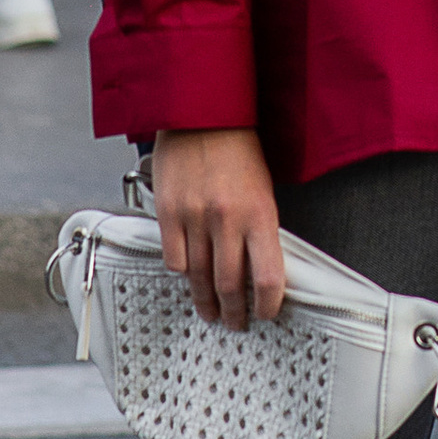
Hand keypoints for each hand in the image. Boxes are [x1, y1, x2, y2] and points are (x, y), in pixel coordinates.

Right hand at [153, 127, 283, 328]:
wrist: (203, 115)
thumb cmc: (238, 150)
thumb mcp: (264, 191)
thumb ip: (260, 230)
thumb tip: (260, 270)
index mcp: (259, 214)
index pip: (269, 277)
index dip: (268, 304)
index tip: (266, 313)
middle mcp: (227, 220)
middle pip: (231, 285)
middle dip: (234, 312)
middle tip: (235, 322)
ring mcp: (195, 218)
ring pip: (199, 278)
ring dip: (206, 301)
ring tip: (210, 311)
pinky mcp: (168, 213)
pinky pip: (174, 258)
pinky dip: (182, 272)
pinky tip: (188, 277)